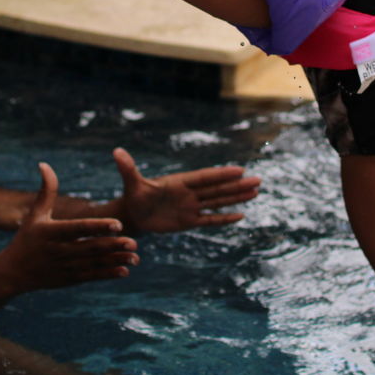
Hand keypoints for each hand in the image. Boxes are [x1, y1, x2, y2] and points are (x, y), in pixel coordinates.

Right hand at [4, 163, 138, 291]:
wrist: (13, 272)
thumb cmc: (26, 238)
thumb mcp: (34, 215)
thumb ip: (46, 191)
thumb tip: (44, 164)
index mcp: (51, 233)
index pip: (78, 228)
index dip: (97, 226)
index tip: (118, 224)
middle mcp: (58, 251)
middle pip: (89, 248)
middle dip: (112, 245)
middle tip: (134, 242)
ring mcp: (64, 267)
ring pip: (93, 264)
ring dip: (115, 260)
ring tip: (135, 256)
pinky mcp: (68, 279)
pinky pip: (91, 276)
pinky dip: (108, 274)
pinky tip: (125, 270)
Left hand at [112, 147, 259, 232]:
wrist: (133, 214)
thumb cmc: (133, 197)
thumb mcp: (132, 184)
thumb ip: (128, 169)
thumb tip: (116, 152)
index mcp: (180, 182)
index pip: (205, 178)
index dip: (222, 175)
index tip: (240, 170)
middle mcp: (189, 193)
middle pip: (218, 189)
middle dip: (237, 186)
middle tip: (258, 181)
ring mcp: (191, 207)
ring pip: (218, 202)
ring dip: (236, 198)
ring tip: (255, 193)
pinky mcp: (189, 221)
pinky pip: (210, 220)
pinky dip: (224, 218)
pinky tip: (240, 215)